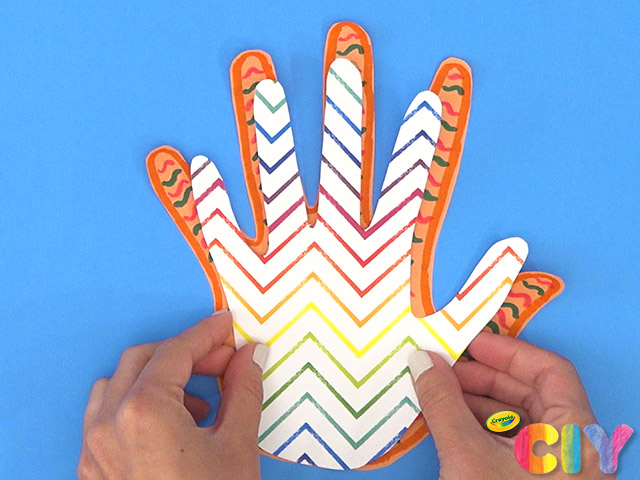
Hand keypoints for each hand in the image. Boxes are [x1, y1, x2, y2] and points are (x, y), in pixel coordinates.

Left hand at [78, 311, 268, 479]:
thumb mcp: (238, 445)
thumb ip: (243, 389)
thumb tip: (249, 354)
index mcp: (143, 411)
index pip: (177, 350)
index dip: (207, 333)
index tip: (228, 326)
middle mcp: (109, 424)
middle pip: (144, 359)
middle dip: (185, 354)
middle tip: (223, 363)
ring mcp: (94, 450)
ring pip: (118, 385)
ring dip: (158, 378)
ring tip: (199, 401)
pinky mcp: (94, 471)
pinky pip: (106, 417)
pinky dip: (138, 405)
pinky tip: (172, 427)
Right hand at [409, 332, 611, 478]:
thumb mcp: (468, 459)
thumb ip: (444, 405)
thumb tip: (422, 361)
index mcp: (576, 437)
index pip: (550, 371)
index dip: (507, 352)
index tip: (467, 342)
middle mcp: (572, 450)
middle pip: (532, 392)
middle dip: (483, 377)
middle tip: (442, 368)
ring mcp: (553, 471)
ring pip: (518, 419)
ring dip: (476, 402)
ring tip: (437, 393)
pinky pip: (508, 444)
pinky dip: (478, 428)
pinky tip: (448, 423)